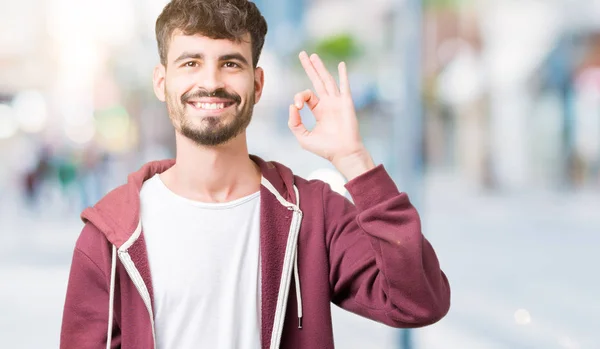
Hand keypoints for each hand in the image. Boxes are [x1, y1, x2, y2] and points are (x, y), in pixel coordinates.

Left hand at [289, 52, 374, 179]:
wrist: (343, 153)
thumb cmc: (325, 148)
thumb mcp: (303, 137)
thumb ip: (294, 123)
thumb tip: (292, 106)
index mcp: (319, 110)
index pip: (306, 96)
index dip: (299, 98)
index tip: (297, 107)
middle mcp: (328, 104)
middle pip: (317, 81)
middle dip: (310, 68)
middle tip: (302, 54)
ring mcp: (337, 102)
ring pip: (327, 80)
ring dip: (320, 67)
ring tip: (313, 56)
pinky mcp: (345, 103)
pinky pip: (344, 86)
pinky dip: (343, 75)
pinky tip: (341, 65)